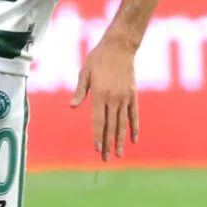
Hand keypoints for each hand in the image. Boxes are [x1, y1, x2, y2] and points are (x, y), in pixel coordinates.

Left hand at [70, 36, 138, 160]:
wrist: (119, 47)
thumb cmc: (98, 58)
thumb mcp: (84, 72)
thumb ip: (80, 91)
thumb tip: (72, 106)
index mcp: (99, 94)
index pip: (98, 120)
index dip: (98, 136)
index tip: (97, 149)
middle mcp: (113, 98)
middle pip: (110, 126)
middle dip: (108, 144)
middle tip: (106, 159)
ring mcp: (125, 98)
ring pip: (122, 124)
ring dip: (120, 140)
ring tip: (119, 154)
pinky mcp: (133, 95)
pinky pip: (134, 115)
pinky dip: (134, 128)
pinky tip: (133, 139)